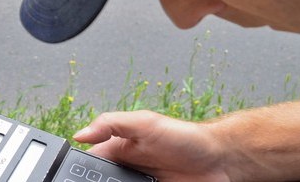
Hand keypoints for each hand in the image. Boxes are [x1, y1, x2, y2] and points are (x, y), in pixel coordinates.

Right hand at [73, 110, 231, 181]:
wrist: (221, 161)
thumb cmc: (185, 137)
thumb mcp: (145, 123)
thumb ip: (111, 124)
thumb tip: (80, 134)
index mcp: (120, 149)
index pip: (92, 162)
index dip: (83, 169)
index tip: (78, 177)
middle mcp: (129, 170)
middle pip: (104, 180)